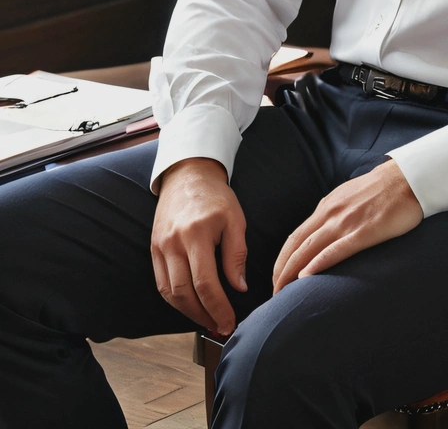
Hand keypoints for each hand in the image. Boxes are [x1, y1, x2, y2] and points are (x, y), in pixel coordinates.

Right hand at [151, 157, 246, 336]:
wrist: (188, 174)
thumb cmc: (216, 196)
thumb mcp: (235, 219)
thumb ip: (237, 255)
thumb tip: (239, 288)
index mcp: (197, 234)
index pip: (206, 283)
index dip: (218, 308)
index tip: (230, 322)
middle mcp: (174, 243)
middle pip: (184, 293)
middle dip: (203, 316)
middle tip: (220, 327)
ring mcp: (160, 246)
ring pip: (169, 292)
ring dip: (188, 312)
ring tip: (207, 320)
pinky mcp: (153, 248)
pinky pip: (161, 282)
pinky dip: (175, 299)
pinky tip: (191, 304)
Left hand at [272, 159, 422, 293]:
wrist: (407, 178)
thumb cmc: (382, 190)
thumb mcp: (350, 197)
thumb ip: (335, 213)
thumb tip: (324, 231)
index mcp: (327, 207)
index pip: (296, 236)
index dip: (283, 259)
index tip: (278, 278)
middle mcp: (331, 213)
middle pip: (297, 245)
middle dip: (281, 270)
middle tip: (274, 293)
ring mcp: (346, 222)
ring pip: (310, 249)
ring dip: (292, 272)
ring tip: (282, 293)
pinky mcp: (364, 231)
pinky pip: (336, 250)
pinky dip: (318, 264)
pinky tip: (306, 278)